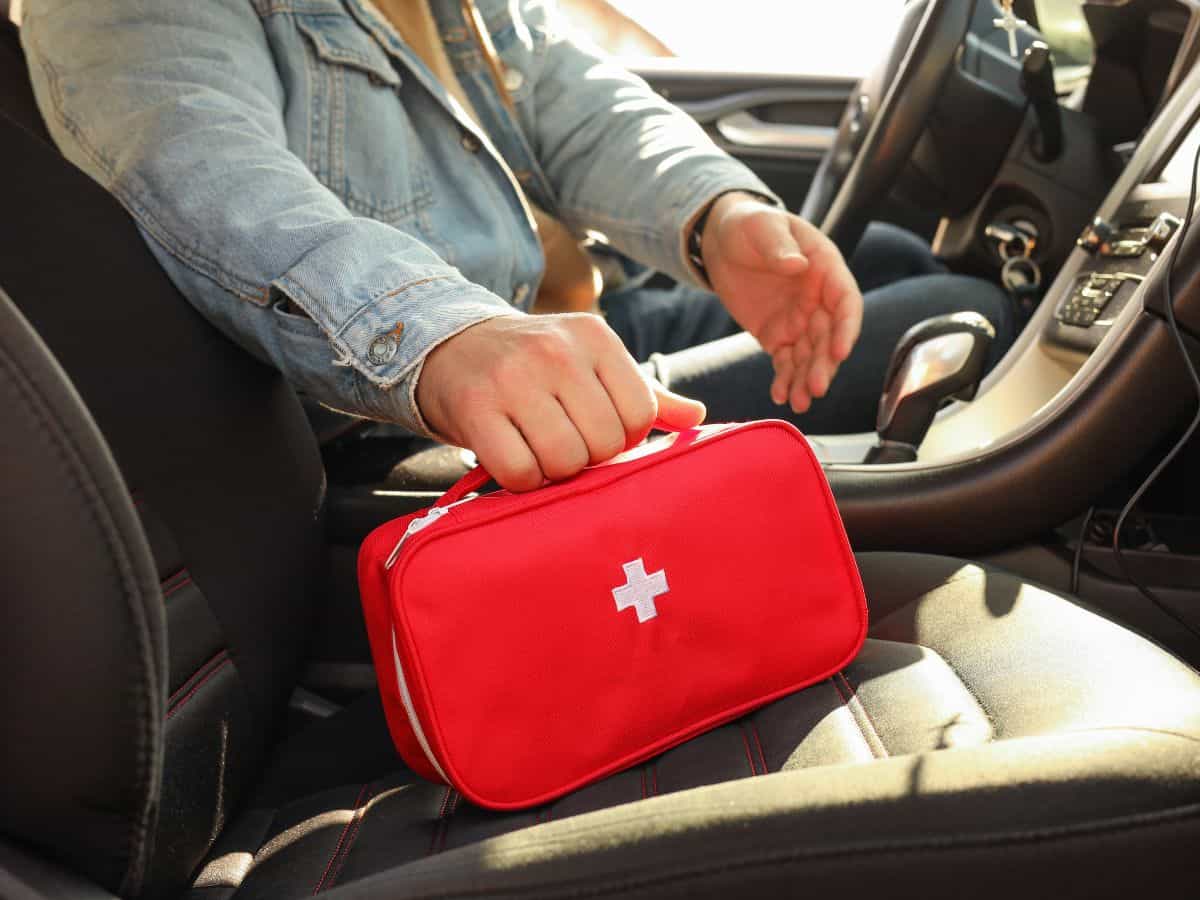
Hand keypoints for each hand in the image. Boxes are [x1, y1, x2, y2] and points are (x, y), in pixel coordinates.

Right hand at [416, 314, 705, 491]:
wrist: (451, 347)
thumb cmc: (534, 366)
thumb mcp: (590, 364)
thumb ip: (645, 394)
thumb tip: (698, 419)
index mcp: (595, 336)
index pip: (639, 414)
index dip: (621, 438)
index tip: (593, 429)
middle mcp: (557, 350)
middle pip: (604, 443)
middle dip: (586, 457)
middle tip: (561, 441)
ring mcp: (514, 378)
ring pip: (565, 461)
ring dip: (553, 471)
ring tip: (537, 448)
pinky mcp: (476, 408)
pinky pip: (520, 472)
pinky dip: (520, 480)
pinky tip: (512, 456)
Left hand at [701, 193, 863, 412]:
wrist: (721, 241)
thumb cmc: (748, 224)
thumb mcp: (761, 225)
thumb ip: (779, 245)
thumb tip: (798, 265)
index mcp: (825, 268)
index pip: (846, 302)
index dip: (847, 328)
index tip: (840, 352)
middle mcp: (818, 298)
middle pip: (829, 337)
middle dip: (824, 364)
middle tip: (815, 388)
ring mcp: (799, 319)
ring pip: (810, 355)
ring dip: (806, 379)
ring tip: (798, 402)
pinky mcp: (777, 335)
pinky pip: (786, 362)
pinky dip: (785, 380)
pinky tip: (780, 396)